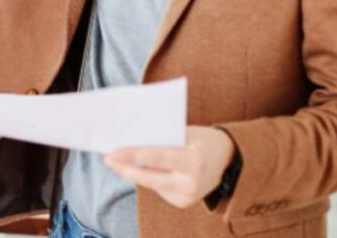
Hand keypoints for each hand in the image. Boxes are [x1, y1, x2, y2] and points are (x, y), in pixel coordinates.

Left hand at [104, 126, 236, 208]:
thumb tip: (130, 139)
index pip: (156, 158)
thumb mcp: (186, 133)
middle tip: (107, 158)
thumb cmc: (202, 140)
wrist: (229, 161)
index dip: (132, 156)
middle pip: (148, 177)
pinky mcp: (183, 203)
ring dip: (132, 172)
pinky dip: (147, 177)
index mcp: (193, 160)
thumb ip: (162, 138)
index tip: (111, 152)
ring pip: (150, 183)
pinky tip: (138, 169)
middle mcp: (190, 182)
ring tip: (116, 161)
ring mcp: (187, 196)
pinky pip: (158, 188)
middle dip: (124, 168)